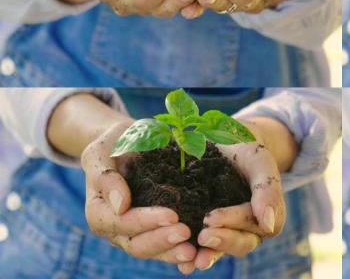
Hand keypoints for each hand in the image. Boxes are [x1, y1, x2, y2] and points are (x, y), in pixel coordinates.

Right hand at [82, 122, 197, 263]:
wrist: (129, 142)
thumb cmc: (114, 145)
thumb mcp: (102, 152)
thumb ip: (106, 178)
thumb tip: (120, 206)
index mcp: (99, 211)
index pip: (121, 222)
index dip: (144, 221)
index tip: (171, 214)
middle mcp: (116, 229)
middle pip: (137, 244)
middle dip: (162, 240)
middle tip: (186, 232)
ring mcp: (137, 233)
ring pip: (154, 251)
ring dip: (173, 252)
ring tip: (195, 251)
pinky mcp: (156, 231)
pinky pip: (168, 247)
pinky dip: (182, 252)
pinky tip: (202, 253)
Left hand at [178, 141, 286, 274]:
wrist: (226, 144)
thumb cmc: (246, 153)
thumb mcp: (259, 163)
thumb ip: (268, 191)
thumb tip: (268, 225)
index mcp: (266, 214)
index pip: (255, 224)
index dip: (235, 222)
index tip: (211, 217)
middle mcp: (249, 229)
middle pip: (242, 243)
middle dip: (222, 241)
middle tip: (203, 236)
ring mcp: (227, 232)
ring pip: (222, 250)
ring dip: (208, 255)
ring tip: (191, 259)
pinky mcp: (206, 231)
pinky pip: (202, 248)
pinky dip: (192, 257)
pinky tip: (181, 263)